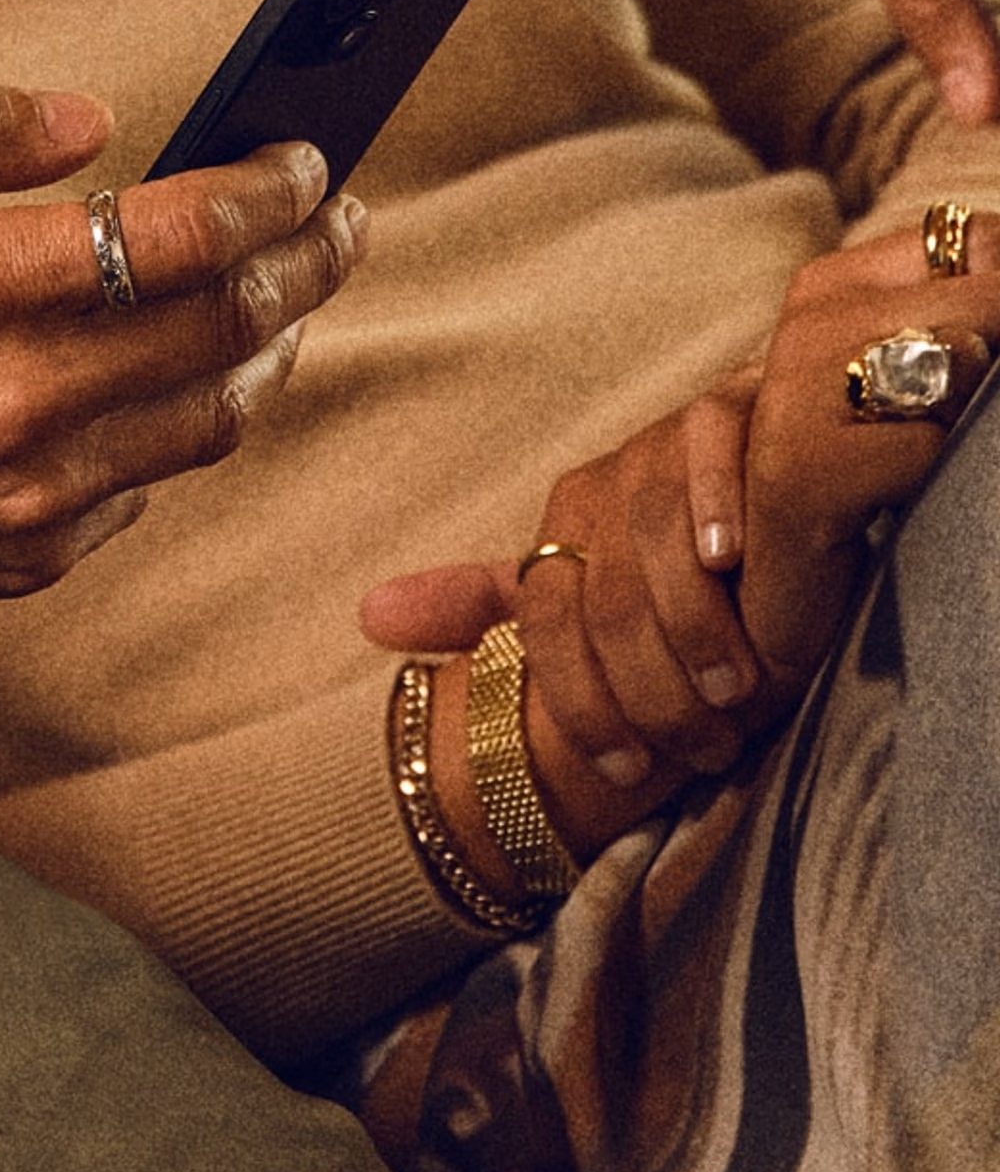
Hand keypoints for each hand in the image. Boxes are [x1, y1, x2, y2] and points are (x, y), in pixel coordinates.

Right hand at [0, 77, 363, 638]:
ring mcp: (25, 490)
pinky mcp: (21, 558)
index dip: (268, 192)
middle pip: (225, 326)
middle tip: (336, 227)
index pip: (179, 232)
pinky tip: (173, 390)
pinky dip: (181, 430)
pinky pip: (145, 488)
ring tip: (281, 306)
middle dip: (307, 263)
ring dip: (270, 351)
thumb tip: (88, 121)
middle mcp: (12, 394)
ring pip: (211, 418)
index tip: (305, 165)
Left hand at [361, 225, 997, 845]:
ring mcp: (678, 442)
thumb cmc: (712, 558)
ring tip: (739, 690)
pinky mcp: (746, 406)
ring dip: (692, 627)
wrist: (803, 458)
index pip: (546, 619)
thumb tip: (368, 619)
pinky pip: (717, 450)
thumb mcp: (599, 588)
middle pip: (603, 594)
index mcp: (573, 521)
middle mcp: (614, 479)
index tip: (619, 765)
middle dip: (647, 685)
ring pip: (653, 540)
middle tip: (701, 742)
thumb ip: (499, 604)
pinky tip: (736, 561)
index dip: (578, 698)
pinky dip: (718, 509)